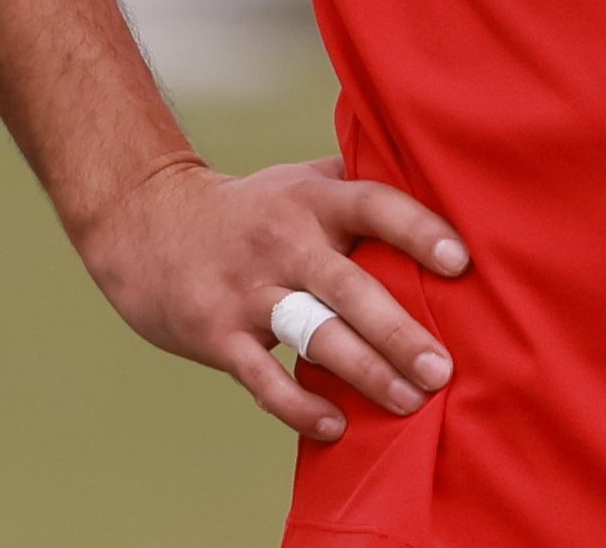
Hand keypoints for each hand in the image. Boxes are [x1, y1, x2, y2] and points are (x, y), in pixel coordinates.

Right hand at [75, 154, 469, 442]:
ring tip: (409, 401)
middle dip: (399, 331)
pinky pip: (262, 377)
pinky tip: (335, 425)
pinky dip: (298, 404)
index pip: (372, 205)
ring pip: (314, 334)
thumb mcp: (300, 179)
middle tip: (443, 369)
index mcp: (312, 199)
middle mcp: (284, 241)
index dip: (417, 230)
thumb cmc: (248, 208)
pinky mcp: (218, 333)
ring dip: (365, 371)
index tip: (459, 262)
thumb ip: (358, 184)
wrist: (146, 221)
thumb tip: (437, 185)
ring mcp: (250, 290)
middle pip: (349, 286)